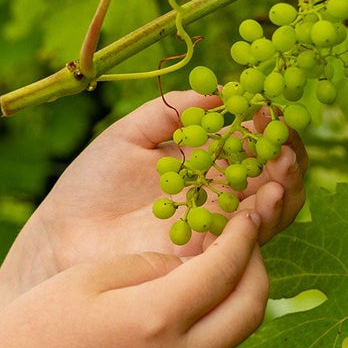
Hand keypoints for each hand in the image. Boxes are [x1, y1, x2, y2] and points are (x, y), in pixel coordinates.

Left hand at [0, 90, 304, 312]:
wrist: (61, 234)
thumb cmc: (90, 183)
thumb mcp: (128, 136)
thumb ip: (170, 112)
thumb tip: (219, 89)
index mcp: (204, 161)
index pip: (252, 141)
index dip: (268, 124)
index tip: (268, 106)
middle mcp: (220, 194)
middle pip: (275, 176)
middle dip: (286, 156)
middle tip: (282, 141)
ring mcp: (217, 227)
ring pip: (272, 209)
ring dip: (284, 186)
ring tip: (280, 166)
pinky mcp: (207, 259)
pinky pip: (248, 243)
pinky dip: (263, 221)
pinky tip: (262, 201)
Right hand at [0, 213, 269, 347]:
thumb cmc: (28, 331)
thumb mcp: (85, 280)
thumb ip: (145, 265)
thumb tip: (181, 266)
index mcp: (156, 319)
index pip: (223, 269)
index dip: (242, 234)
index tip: (249, 207)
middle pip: (250, 310)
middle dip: (257, 266)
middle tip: (249, 232)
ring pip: (235, 335)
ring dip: (241, 295)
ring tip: (226, 258)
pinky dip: (216, 318)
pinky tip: (195, 293)